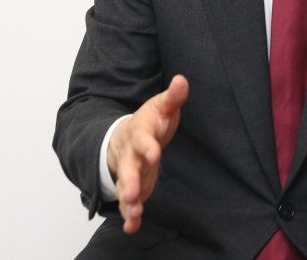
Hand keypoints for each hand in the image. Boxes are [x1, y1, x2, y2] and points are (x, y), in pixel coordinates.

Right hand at [106, 75, 188, 232]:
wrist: (128, 135)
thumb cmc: (150, 121)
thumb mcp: (161, 106)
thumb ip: (173, 97)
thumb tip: (181, 79)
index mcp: (140, 133)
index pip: (142, 139)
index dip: (147, 146)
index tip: (154, 154)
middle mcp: (130, 155)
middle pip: (127, 168)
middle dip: (130, 181)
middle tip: (133, 194)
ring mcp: (130, 172)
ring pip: (125, 187)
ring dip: (128, 201)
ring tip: (133, 214)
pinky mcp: (133, 186)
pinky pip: (128, 203)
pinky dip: (129, 215)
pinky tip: (131, 226)